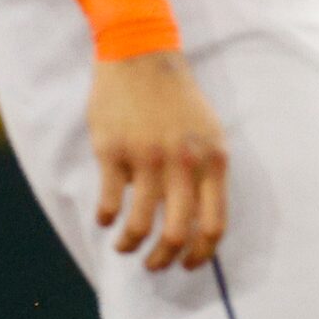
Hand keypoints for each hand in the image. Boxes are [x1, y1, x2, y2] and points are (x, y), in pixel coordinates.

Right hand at [89, 50, 226, 270]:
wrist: (141, 53)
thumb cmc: (176, 98)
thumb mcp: (208, 133)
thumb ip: (208, 174)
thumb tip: (200, 224)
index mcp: (212, 161)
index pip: (213, 225)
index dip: (201, 254)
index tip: (187, 264)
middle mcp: (182, 163)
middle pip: (176, 233)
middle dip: (163, 259)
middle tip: (153, 265)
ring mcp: (147, 157)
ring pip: (140, 224)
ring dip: (130, 245)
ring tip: (124, 247)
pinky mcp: (113, 151)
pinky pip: (110, 202)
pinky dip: (106, 219)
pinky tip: (105, 219)